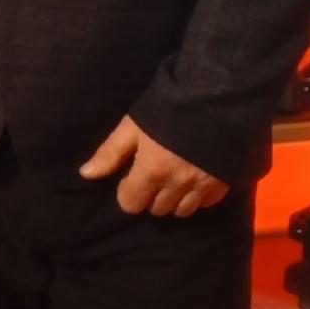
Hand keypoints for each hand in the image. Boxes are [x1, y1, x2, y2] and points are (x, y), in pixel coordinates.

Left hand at [80, 114, 228, 217]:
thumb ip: (110, 153)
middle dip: (150, 196)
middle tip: (152, 175)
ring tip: (172, 179)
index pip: (131, 204)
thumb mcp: (133, 126)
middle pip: (156, 209)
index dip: (127, 192)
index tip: (130, 178)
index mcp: (152, 171)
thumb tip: (86, 175)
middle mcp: (177, 185)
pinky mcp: (224, 184)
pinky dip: (197, 197)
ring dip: (173, 200)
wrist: (216, 97)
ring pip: (182, 211)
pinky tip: (194, 179)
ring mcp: (202, 186)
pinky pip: (205, 203)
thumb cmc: (167, 108)